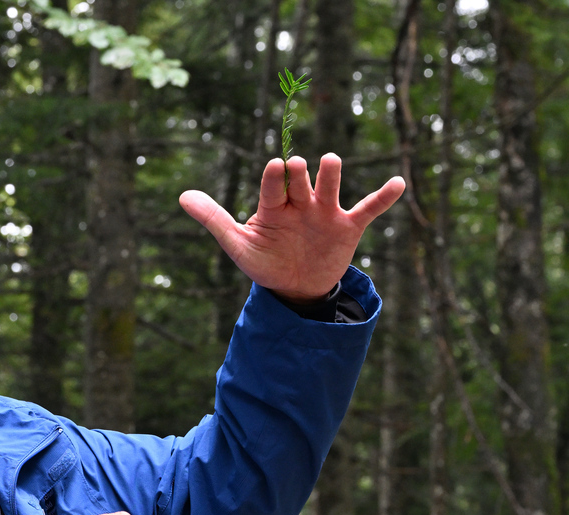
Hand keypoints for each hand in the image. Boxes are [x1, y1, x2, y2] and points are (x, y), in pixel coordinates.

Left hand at [178, 154, 405, 301]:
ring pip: (331, 185)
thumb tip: (181, 196)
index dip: (274, 177)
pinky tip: (398, 183)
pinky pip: (368, 209)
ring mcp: (325, 213)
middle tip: (295, 168)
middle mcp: (300, 203)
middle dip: (298, 174)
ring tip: (330, 162)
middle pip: (300, 180)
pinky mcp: (348, 227)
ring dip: (330, 174)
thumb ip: (214, 219)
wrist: (294, 288)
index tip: (275, 166)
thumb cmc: (264, 261)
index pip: (272, 186)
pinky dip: (383, 197)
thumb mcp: (237, 244)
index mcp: (273, 206)